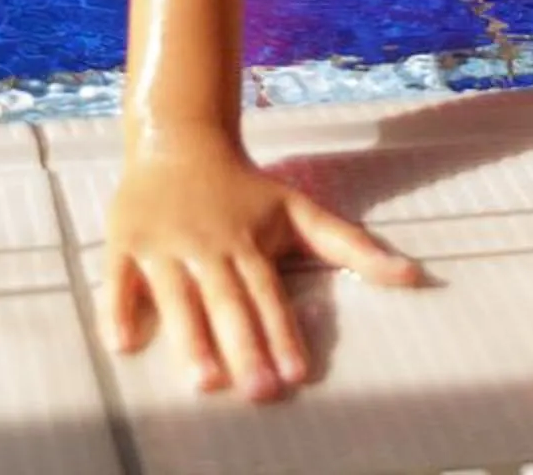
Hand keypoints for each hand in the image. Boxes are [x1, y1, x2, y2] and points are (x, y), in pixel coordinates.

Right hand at [101, 129, 428, 400]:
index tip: (295, 375)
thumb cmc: (244, 189)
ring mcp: (163, 244)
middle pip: (228, 302)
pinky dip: (117, 310)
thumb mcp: (300, 210)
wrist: (180, 140)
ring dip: (189, 339)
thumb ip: (351, 247)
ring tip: (204, 382)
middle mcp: (208, 245)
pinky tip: (123, 345)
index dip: (282, 334)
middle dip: (244, 346)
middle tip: (257, 391)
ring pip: (177, 296)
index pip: (269, 296)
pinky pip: (118, 280)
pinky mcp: (124, 241)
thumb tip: (414, 275)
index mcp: (249, 242)